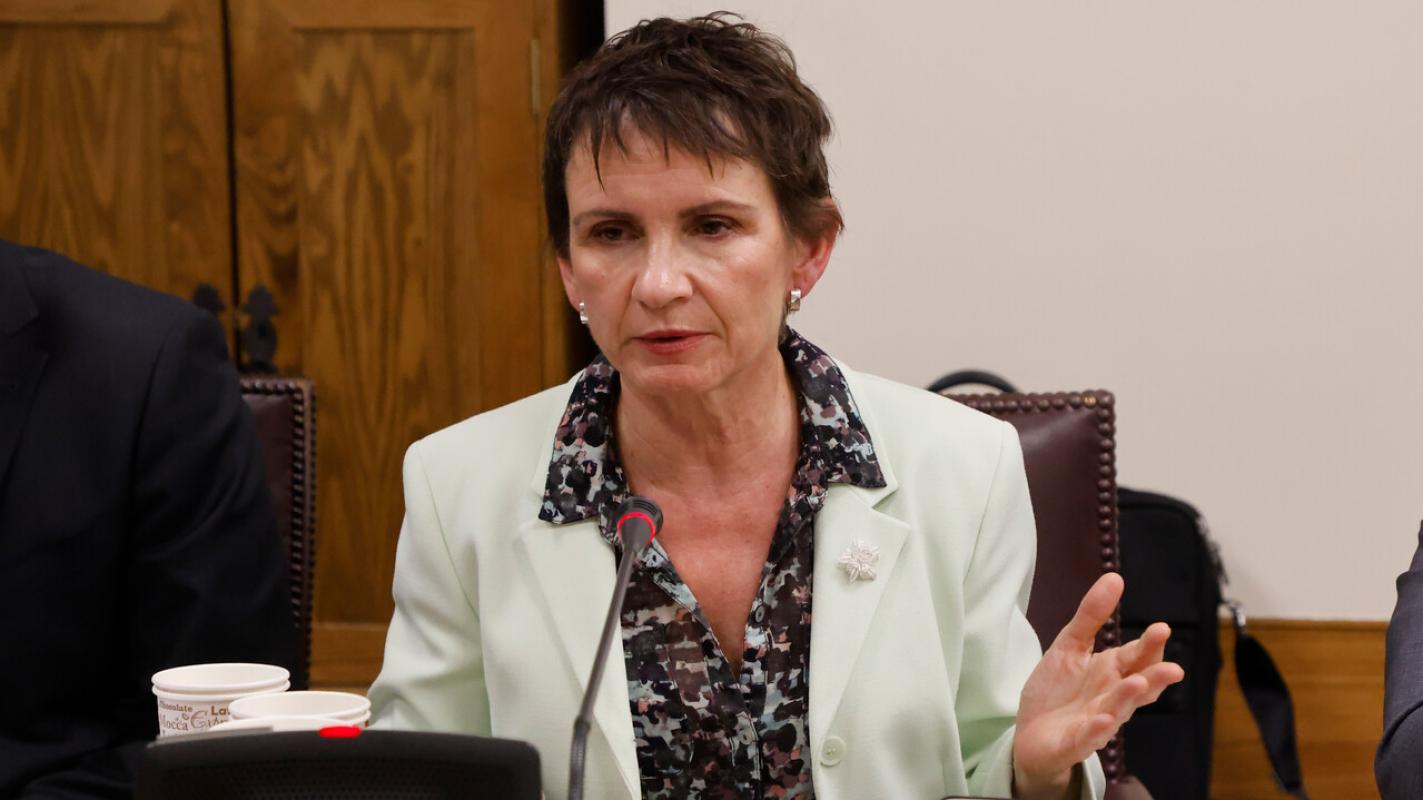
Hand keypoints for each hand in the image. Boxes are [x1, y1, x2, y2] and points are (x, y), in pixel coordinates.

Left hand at [1011, 573, 1184, 798]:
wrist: (1031, 735)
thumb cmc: (1058, 691)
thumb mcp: (1070, 646)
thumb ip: (1091, 616)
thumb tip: (1115, 577)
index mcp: (1112, 672)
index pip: (1137, 657)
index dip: (1149, 645)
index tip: (1162, 629)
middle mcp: (1111, 697)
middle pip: (1138, 686)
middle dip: (1155, 677)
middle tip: (1173, 667)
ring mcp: (1096, 722)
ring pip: (1118, 710)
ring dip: (1128, 698)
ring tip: (1139, 683)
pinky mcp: (1075, 742)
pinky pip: (1089, 736)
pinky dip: (1098, 729)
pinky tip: (1104, 719)